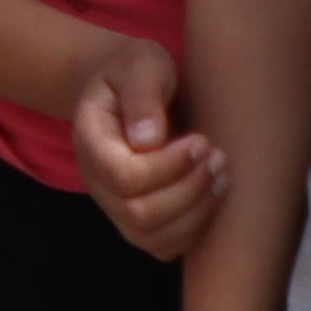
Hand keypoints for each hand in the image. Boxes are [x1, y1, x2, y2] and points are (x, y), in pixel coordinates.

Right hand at [66, 33, 221, 258]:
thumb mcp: (141, 65)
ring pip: (151, 237)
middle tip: (218, 158)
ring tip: (220, 176)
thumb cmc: (137, 72)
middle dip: (188, 191)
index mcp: (90, 140)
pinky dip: (193, 231)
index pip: (123, 176)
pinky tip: (211, 196)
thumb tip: (148, 140)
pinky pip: (162, 246)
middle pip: (137, 214)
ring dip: (196, 214)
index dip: (168, 167)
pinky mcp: (136, 219)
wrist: (128, 88)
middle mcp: (96, 180)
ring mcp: (114, 205)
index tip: (200, 140)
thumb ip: (143, 94)